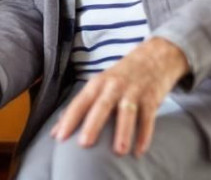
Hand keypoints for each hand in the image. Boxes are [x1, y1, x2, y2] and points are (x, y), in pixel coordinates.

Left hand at [50, 37, 188, 155]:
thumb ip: (81, 106)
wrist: (154, 57)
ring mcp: (134, 91)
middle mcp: (114, 86)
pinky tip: (139, 151)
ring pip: (127, 112)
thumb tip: (56, 132)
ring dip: (123, 132)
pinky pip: (147, 118)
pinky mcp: (151, 98)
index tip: (60, 137)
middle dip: (92, 125)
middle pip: (101, 106)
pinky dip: (144, 135)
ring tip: (119, 152)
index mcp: (97, 84)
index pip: (80, 102)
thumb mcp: (100, 85)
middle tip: (84, 144)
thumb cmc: (120, 76)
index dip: (69, 119)